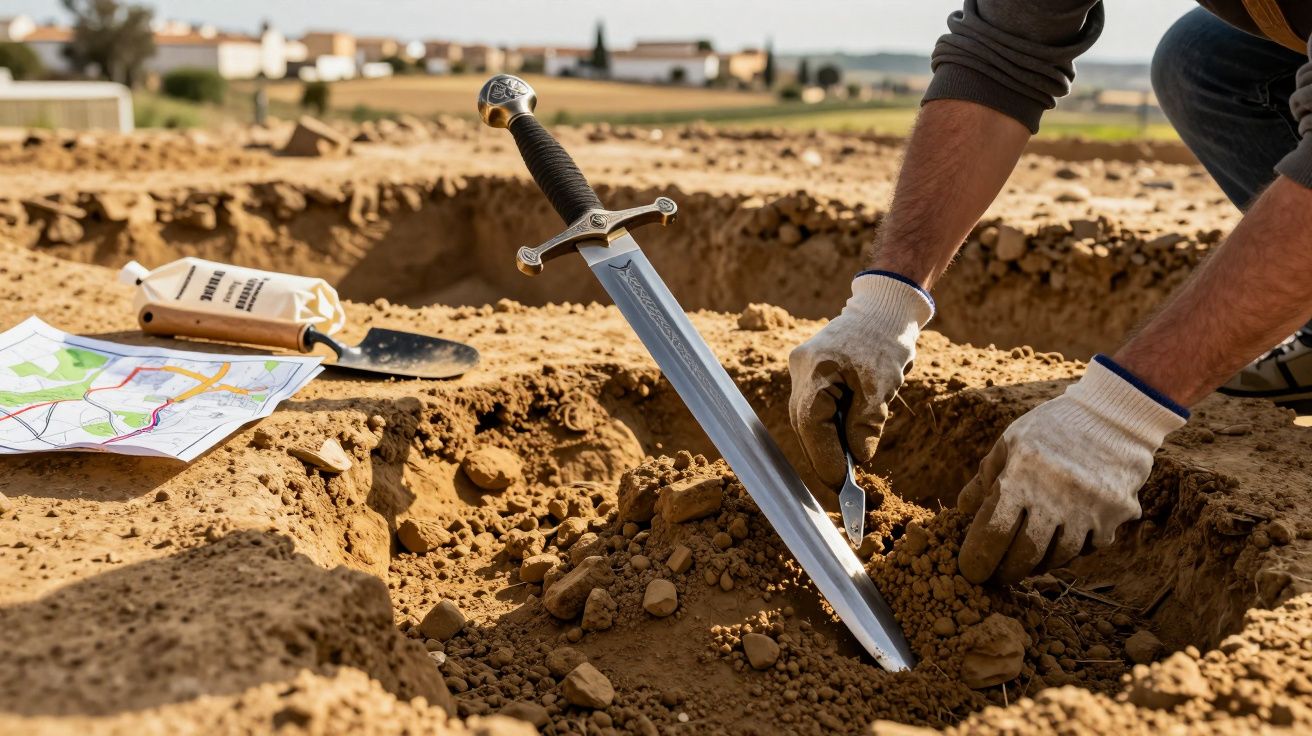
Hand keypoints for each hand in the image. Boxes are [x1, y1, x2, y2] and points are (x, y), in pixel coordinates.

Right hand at [788, 272, 933, 486]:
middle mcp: (801, 368)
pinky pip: (814, 405)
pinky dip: (827, 426)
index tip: (839, 481)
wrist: (884, 306)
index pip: (811, 422)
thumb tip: (858, 456)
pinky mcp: (811, 371)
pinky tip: (843, 442)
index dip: (824, 455)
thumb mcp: (883, 385)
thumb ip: (866, 422)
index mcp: (816, 368)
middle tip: (840, 483)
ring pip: (806, 416)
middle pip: (803, 422)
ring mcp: (803, 369)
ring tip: (844, 467)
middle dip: (822, 454)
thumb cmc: (886, 339)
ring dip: (825, 442)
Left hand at [957, 357, 1188, 584]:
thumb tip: (962, 510)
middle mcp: (1054, 496)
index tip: (970, 572)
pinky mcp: (1115, 514)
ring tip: (1027, 560)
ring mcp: (1088, 507)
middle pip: (1024, 554)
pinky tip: (1061, 540)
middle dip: (1006, 571)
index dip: (978, 558)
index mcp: (1021, 476)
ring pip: (1058, 556)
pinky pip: (1089, 547)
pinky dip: (1072, 550)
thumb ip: (986, 477)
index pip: (992, 532)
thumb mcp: (1012, 442)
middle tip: (997, 575)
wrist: (1114, 414)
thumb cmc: (1053, 427)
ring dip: (1039, 563)